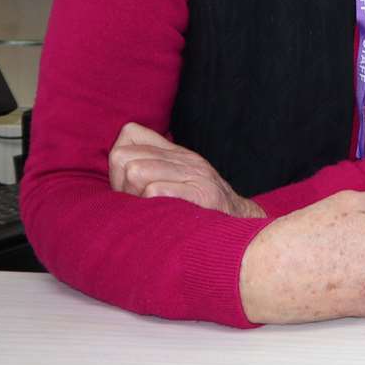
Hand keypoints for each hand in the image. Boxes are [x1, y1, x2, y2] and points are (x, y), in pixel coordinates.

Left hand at [109, 122, 263, 217]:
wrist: (246, 230)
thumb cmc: (203, 214)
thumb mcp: (180, 184)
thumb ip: (152, 171)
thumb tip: (118, 167)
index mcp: (177, 154)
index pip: (129, 134)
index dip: (121, 161)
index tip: (129, 186)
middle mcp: (186, 159)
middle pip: (123, 157)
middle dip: (122, 185)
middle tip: (139, 204)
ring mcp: (196, 175)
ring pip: (136, 172)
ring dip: (135, 198)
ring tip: (151, 212)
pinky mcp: (202, 194)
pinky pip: (155, 190)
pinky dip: (151, 207)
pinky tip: (163, 216)